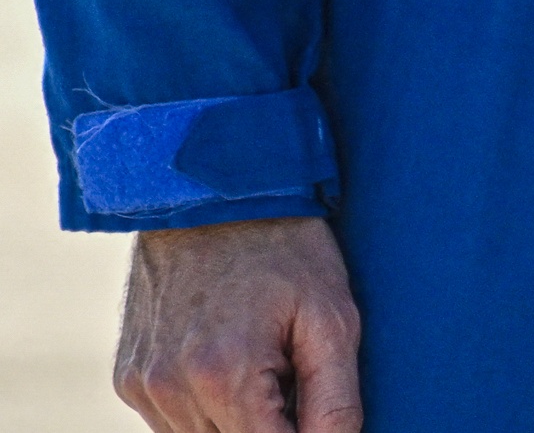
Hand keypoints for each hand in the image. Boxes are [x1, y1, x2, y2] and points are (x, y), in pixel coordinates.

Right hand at [117, 215, 361, 432]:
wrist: (210, 196)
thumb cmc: (284, 250)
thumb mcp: (333, 317)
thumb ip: (334, 399)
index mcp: (223, 376)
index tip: (313, 405)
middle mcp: (169, 389)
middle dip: (271, 426)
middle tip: (291, 373)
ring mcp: (141, 387)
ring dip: (237, 423)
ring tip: (263, 362)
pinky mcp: (128, 380)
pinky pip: (171, 424)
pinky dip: (206, 411)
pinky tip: (231, 364)